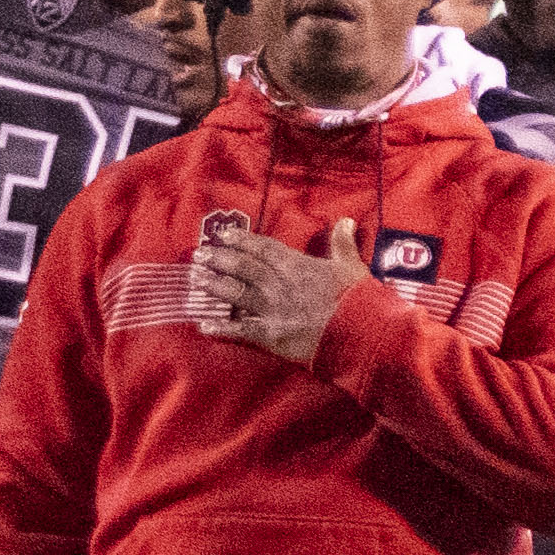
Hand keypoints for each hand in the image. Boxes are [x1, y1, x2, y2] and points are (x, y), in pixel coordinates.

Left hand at [180, 213, 370, 367]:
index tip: (222, 235)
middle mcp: (278, 284)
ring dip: (214, 286)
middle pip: (243, 267)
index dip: (241, 240)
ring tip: (195, 279)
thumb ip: (342, 243)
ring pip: (236, 293)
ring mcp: (272, 309)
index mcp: (296, 265)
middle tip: (198, 254)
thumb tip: (345, 220)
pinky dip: (221, 328)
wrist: (359, 334)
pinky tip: (203, 325)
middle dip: (220, 259)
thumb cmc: (357, 299)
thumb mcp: (351, 265)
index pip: (262, 248)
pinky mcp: (271, 335)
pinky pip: (241, 330)